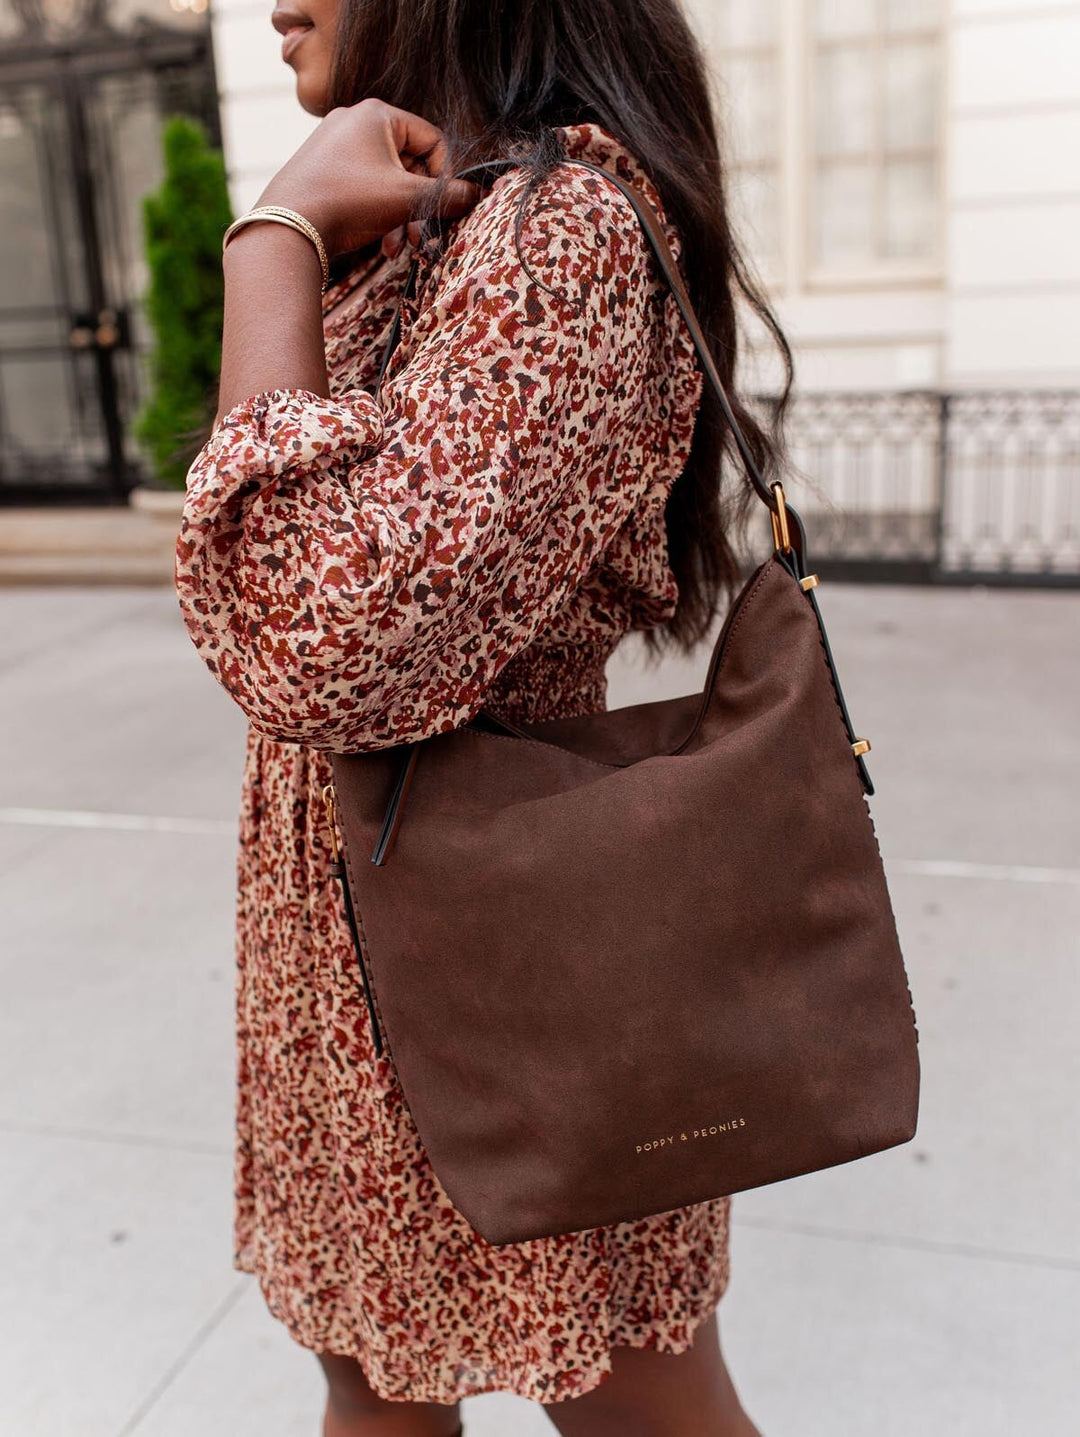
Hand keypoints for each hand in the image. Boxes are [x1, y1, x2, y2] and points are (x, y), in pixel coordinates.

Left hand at [254, 98, 480, 259]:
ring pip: (389, 181)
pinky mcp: (324, 170)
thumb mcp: (406, 199)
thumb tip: (477, 195)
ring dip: (401, 217)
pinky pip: (366, 188)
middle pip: (410, 163)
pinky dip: (378, 215)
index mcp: (377, 113)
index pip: (433, 140)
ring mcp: (336, 145)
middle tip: (422, 236)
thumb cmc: (349, 203)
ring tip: (397, 246)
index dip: (446, 177)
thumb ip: (447, 196)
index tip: (445, 207)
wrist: (287, 227)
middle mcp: (355, 120)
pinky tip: (380, 244)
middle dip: (419, 205)